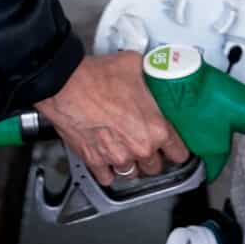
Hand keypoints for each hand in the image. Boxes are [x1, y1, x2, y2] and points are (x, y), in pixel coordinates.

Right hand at [36, 53, 188, 186]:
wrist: (65, 85)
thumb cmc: (98, 77)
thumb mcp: (134, 65)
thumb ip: (147, 75)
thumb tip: (151, 70)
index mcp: (155, 128)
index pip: (179, 152)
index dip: (178, 149)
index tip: (176, 148)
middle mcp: (139, 148)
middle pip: (156, 166)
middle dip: (153, 157)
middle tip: (147, 144)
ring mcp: (116, 158)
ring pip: (132, 174)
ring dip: (132, 164)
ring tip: (127, 151)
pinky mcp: (94, 161)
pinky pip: (107, 178)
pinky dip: (108, 171)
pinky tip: (108, 160)